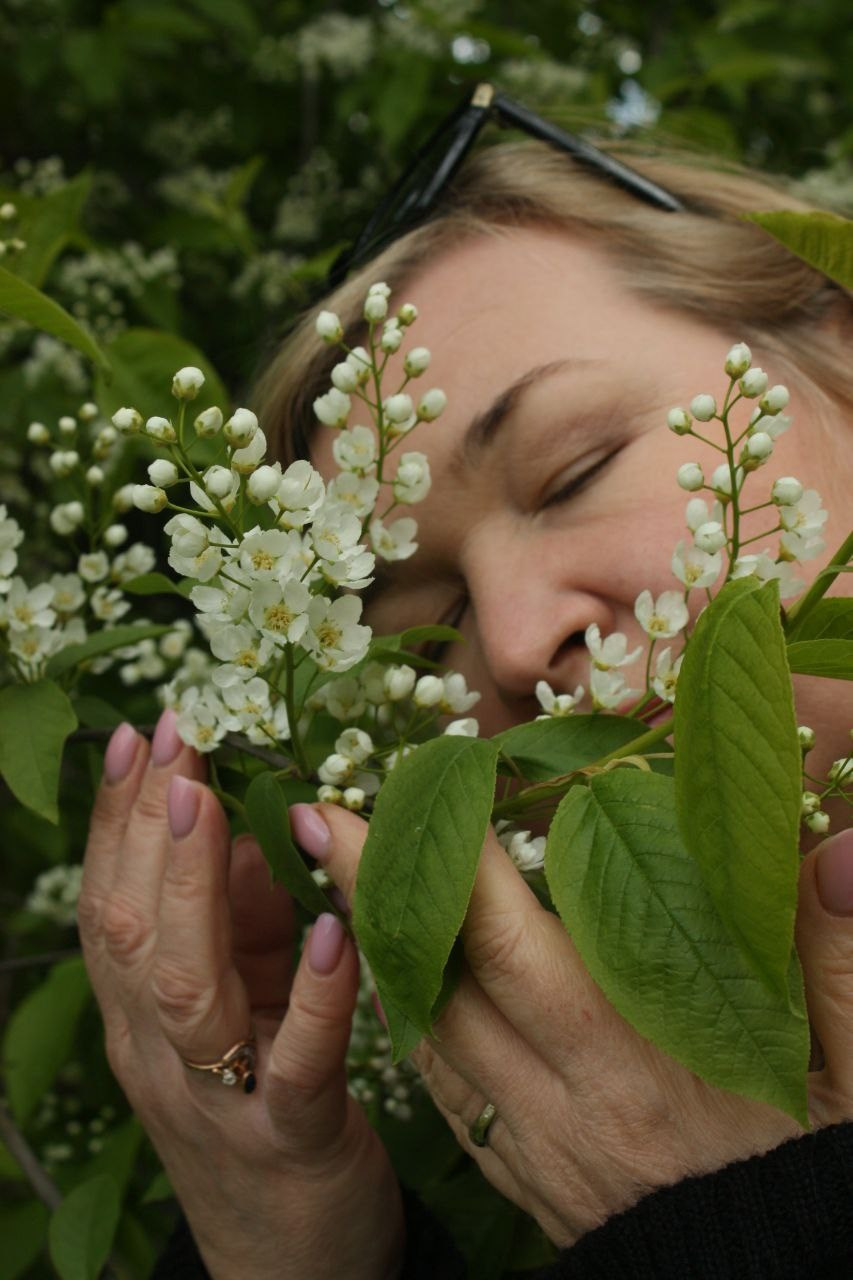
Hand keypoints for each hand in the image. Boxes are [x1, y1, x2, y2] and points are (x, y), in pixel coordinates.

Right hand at [78, 711, 403, 1279]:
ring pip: (186, 989)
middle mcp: (158, 1054)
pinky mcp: (291, 1141)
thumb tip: (244, 827)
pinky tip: (331, 933)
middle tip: (173, 736)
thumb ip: (235, 923)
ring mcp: (218, 1100)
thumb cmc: (263, 1110)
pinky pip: (297, 1065)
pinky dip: (314, 996)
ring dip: (195, 887)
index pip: (112, 901)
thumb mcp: (239, 1007)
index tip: (138, 733)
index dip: (118, 817)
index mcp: (143, 1016)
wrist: (289, 1270)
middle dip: (149, 825)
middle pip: (132, 929)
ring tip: (210, 801)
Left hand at [291, 802, 852, 1247]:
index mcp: (640, 1052)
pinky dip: (412, 1025)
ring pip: (428, 1035)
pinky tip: (399, 977)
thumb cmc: (811, 1174)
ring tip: (339, 875)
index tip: (419, 785)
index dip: (456, 856)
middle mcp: (565, 1095)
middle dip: (375, 887)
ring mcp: (535, 1143)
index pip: (514, 938)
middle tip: (322, 814)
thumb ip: (843, 961)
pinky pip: (444, 1091)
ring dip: (377, 950)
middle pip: (441, 977)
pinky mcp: (526, 1177)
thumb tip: (839, 852)